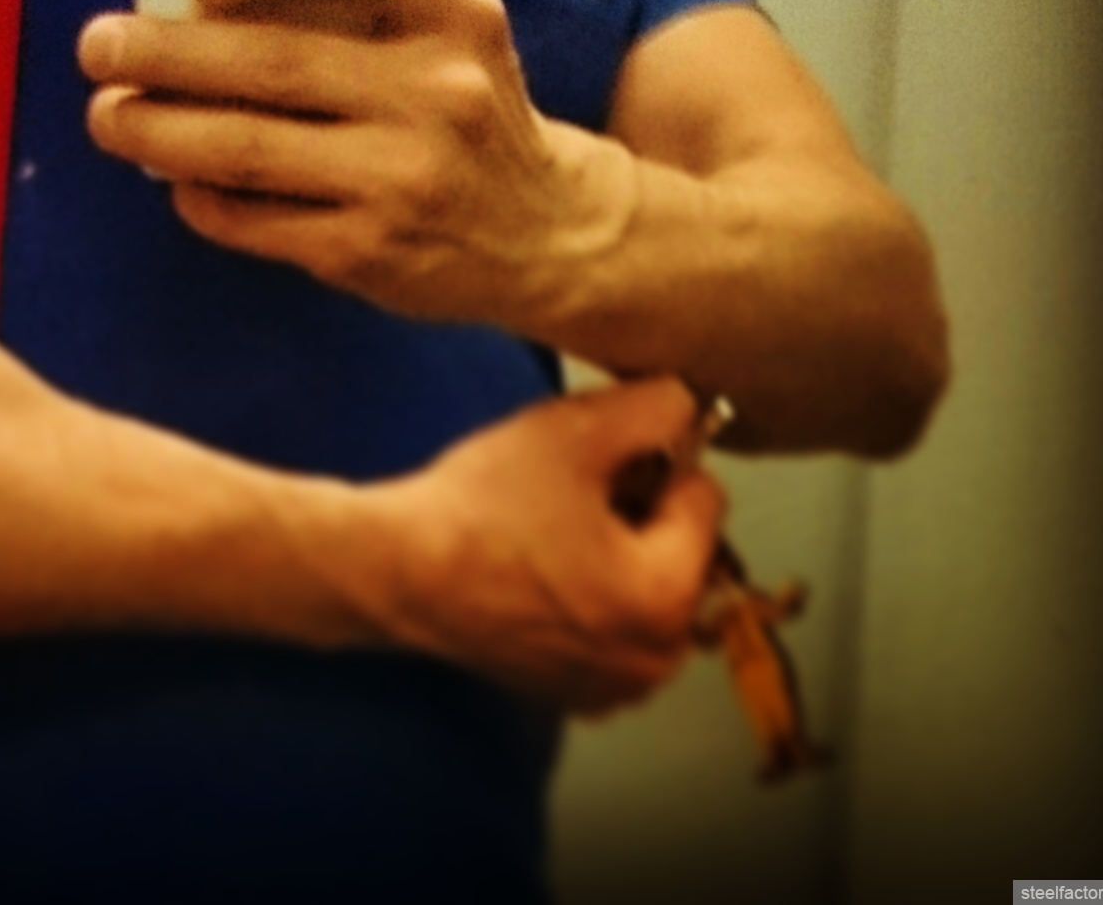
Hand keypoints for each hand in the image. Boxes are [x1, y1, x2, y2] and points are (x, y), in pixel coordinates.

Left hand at [78, 0, 633, 331]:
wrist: (548, 233)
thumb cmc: (466, 110)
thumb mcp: (447, 37)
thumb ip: (356, 8)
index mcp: (458, 14)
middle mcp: (440, 94)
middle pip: (273, 62)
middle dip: (165, 53)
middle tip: (97, 44)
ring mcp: (403, 181)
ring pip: (246, 150)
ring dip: (156, 130)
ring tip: (107, 116)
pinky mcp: (369, 254)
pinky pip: (254, 219)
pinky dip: (200, 196)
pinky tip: (176, 178)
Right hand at [364, 378, 725, 711]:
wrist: (398, 573)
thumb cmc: (479, 509)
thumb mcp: (573, 431)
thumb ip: (652, 409)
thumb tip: (686, 407)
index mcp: (667, 599)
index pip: (705, 498)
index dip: (654, 463)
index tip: (597, 460)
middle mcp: (656, 660)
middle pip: (681, 548)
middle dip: (640, 512)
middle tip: (571, 491)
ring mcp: (616, 687)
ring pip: (647, 585)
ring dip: (617, 551)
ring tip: (551, 528)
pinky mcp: (578, 695)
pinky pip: (614, 625)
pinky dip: (592, 594)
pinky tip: (538, 568)